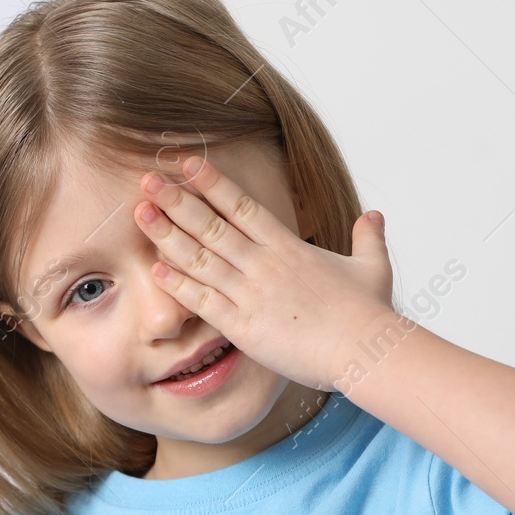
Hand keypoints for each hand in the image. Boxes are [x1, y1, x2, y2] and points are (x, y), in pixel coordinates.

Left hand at [133, 153, 399, 391]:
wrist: (366, 351)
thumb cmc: (369, 314)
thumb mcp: (372, 267)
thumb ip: (368, 238)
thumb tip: (374, 215)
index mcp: (289, 247)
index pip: (243, 206)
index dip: (212, 182)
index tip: (187, 163)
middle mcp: (265, 264)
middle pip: (212, 225)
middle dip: (178, 200)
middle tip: (148, 180)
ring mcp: (251, 294)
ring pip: (201, 258)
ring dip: (167, 234)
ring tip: (141, 213)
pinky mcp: (243, 326)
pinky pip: (203, 302)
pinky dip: (178, 285)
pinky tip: (154, 269)